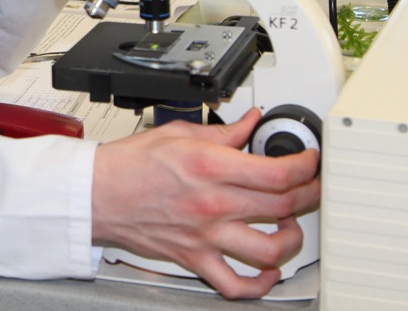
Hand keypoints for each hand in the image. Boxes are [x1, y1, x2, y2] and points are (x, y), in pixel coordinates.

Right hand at [91, 108, 320, 299]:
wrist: (96, 193)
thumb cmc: (128, 164)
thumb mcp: (178, 133)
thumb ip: (222, 131)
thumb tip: (249, 124)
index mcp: (210, 166)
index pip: (278, 172)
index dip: (306, 166)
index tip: (309, 161)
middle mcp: (213, 203)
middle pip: (284, 206)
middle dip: (309, 194)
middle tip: (311, 186)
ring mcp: (206, 235)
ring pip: (271, 249)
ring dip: (293, 239)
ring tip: (292, 226)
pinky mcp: (195, 258)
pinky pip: (236, 284)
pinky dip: (260, 284)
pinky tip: (268, 270)